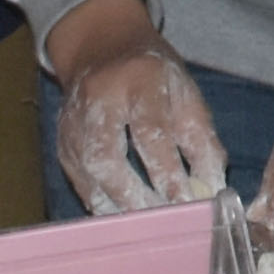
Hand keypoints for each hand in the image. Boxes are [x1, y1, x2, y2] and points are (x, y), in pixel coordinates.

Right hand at [52, 34, 231, 214]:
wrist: (103, 47)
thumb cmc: (154, 75)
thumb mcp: (186, 93)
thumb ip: (201, 140)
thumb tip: (211, 187)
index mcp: (139, 79)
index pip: (150, 132)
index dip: (167, 172)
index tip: (186, 203)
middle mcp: (99, 98)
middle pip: (107, 156)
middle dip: (134, 196)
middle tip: (161, 222)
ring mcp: (74, 121)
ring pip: (88, 171)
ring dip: (116, 204)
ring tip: (144, 225)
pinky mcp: (62, 140)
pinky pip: (79, 179)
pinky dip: (101, 201)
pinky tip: (123, 216)